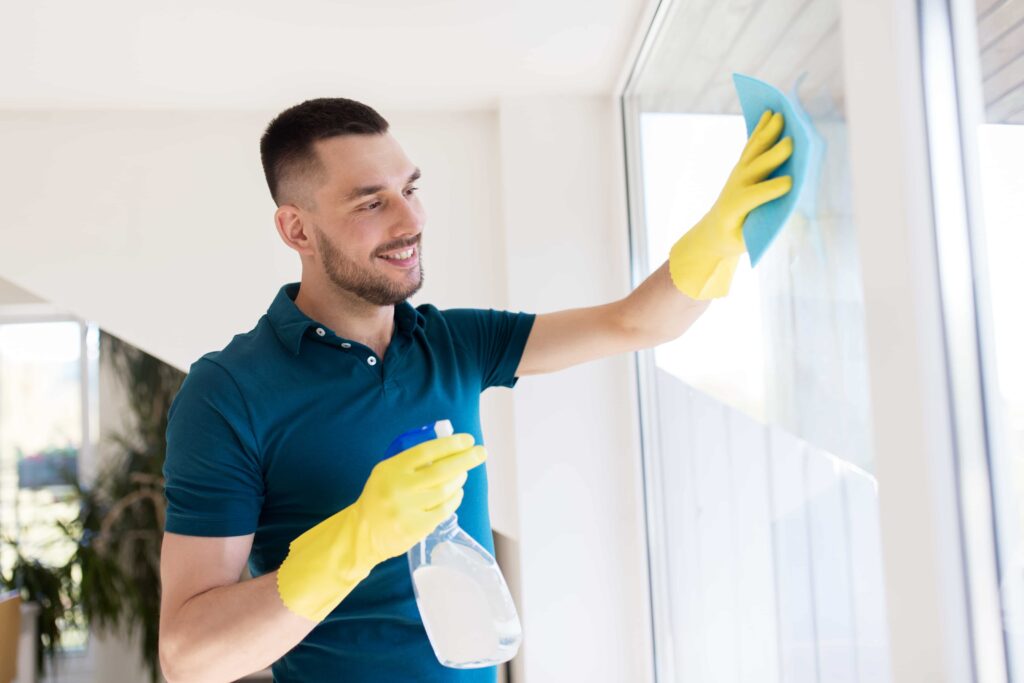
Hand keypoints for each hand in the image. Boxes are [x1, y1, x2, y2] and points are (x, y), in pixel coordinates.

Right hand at [351, 434, 485, 559]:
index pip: (426, 451)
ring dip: (459, 479)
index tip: (468, 439)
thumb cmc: (380, 496)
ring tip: (463, 473)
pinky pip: (444, 509)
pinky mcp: (416, 528)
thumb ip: (412, 461)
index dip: (450, 444)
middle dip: (465, 459)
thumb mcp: (387, 472)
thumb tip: (448, 449)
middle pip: (441, 471)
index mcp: (391, 469)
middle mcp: (399, 488)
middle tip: (482, 452)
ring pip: (445, 490)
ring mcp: (408, 510)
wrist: (362, 533)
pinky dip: (455, 498)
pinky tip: (456, 492)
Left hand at [668, 109, 792, 299]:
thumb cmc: (738, 238)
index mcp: (735, 208)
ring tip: (781, 116)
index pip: (753, 197)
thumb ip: (765, 226)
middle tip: (791, 142)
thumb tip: (790, 210)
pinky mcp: (742, 166)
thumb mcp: (747, 241)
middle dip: (773, 155)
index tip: (791, 184)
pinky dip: (761, 129)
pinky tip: (770, 114)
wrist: (715, 231)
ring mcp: (738, 173)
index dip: (771, 190)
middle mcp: (736, 186)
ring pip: (754, 151)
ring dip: (768, 133)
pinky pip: (753, 145)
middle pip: (756, 168)